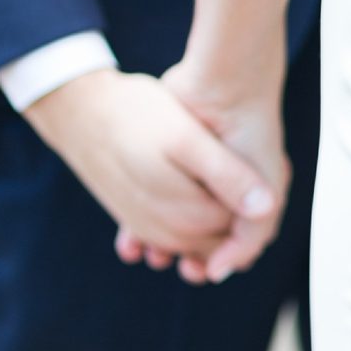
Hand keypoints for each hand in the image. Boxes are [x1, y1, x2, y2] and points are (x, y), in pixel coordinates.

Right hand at [22, 69, 277, 268]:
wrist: (78, 111)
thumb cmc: (134, 115)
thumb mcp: (187, 137)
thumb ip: (227, 175)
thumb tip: (266, 208)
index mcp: (187, 212)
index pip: (242, 226)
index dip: (259, 201)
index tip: (273, 167)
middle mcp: (165, 230)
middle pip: (219, 237)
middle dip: (239, 216)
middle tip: (258, 171)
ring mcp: (145, 226)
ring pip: (193, 239)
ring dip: (214, 223)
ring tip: (229, 184)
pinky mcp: (130, 217)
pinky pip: (164, 235)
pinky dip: (183, 226)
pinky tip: (191, 202)